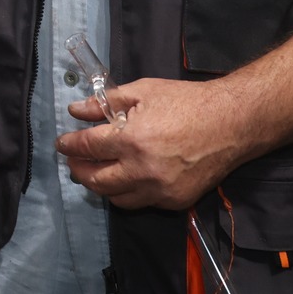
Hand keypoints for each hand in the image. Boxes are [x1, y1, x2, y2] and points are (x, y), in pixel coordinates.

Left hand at [56, 78, 254, 210]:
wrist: (230, 123)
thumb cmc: (186, 102)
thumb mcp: (143, 91)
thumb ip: (106, 103)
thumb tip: (76, 110)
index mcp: (131, 139)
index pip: (88, 147)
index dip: (70, 145)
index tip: (62, 143)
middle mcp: (142, 170)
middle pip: (96, 180)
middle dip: (79, 171)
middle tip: (73, 161)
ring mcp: (159, 190)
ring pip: (116, 198)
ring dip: (101, 186)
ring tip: (95, 172)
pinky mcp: (174, 201)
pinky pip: (141, 202)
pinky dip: (128, 192)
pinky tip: (126, 178)